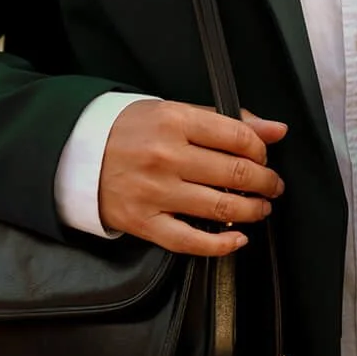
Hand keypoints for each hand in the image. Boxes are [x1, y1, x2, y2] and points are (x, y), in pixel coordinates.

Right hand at [97, 99, 286, 255]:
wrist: (79, 153)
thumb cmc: (135, 129)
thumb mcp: (178, 111)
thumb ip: (228, 120)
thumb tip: (277, 129)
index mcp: (177, 121)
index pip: (237, 137)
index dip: (261, 150)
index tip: (265, 156)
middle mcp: (167, 156)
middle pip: (234, 173)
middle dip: (264, 182)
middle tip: (273, 186)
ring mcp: (154, 192)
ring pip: (218, 206)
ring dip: (250, 210)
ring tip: (261, 207)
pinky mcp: (142, 222)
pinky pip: (188, 240)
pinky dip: (219, 244)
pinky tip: (238, 239)